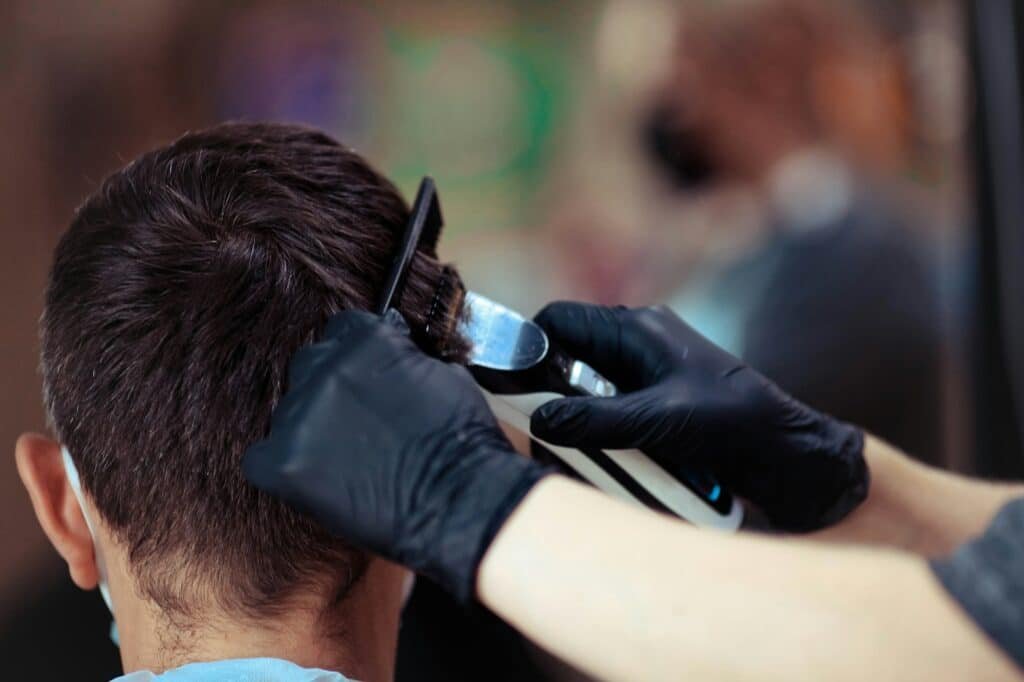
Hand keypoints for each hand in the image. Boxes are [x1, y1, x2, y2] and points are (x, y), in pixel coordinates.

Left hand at [243, 310, 548, 600]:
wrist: (461, 501)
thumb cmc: (463, 441)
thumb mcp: (443, 373)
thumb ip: (404, 359)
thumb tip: (394, 357)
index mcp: (366, 338)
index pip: (343, 330)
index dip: (356, 358)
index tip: (366, 379)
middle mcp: (325, 366)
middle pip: (310, 365)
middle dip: (330, 389)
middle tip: (356, 424)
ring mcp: (300, 414)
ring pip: (289, 412)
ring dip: (310, 428)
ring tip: (345, 460)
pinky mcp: (282, 462)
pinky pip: (261, 458)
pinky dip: (283, 469)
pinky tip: (315, 481)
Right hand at [529, 302, 866, 531]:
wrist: (789, 453)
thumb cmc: (735, 423)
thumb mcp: (659, 421)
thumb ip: (596, 420)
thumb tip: (539, 422)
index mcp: (636, 328)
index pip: (560, 320)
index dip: (531, 346)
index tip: (514, 386)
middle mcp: (638, 343)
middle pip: (569, 358)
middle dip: (553, 394)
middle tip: (545, 431)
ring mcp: (648, 374)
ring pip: (587, 390)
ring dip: (581, 421)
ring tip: (585, 453)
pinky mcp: (657, 404)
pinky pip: (611, 413)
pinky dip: (604, 436)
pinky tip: (613, 462)